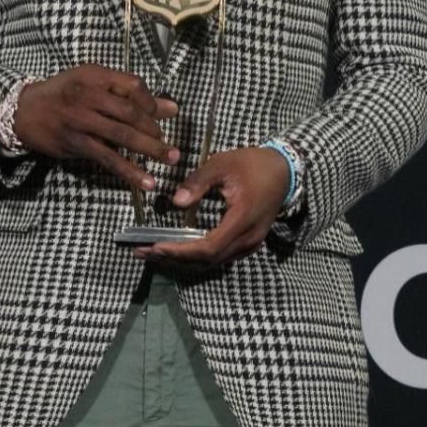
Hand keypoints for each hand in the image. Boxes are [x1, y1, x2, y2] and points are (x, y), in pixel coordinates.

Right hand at [12, 65, 180, 191]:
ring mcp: (80, 120)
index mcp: (95, 75)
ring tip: (170, 159)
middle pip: (130, 111)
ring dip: (150, 149)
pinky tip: (146, 182)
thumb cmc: (64, 94)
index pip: (133, 84)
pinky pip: (107, 158)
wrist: (24, 111)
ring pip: (122, 135)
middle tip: (168, 143)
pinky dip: (129, 171)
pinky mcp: (75, 143)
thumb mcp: (93, 84)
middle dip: (154, 129)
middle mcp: (87, 95)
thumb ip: (130, 95)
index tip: (160, 115)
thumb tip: (173, 109)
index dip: (151, 101)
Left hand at [134, 147, 289, 268]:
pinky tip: (178, 250)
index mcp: (242, 220)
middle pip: (207, 260)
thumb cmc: (253, 164)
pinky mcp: (248, 243)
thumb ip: (199, 182)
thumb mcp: (223, 164)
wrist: (284, 170)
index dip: (180, 251)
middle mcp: (248, 239)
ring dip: (183, 261)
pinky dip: (196, 257)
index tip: (155, 246)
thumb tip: (176, 201)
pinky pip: (220, 257)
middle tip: (141, 252)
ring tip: (153, 253)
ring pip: (213, 262)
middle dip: (173, 259)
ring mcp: (250, 244)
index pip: (208, 247)